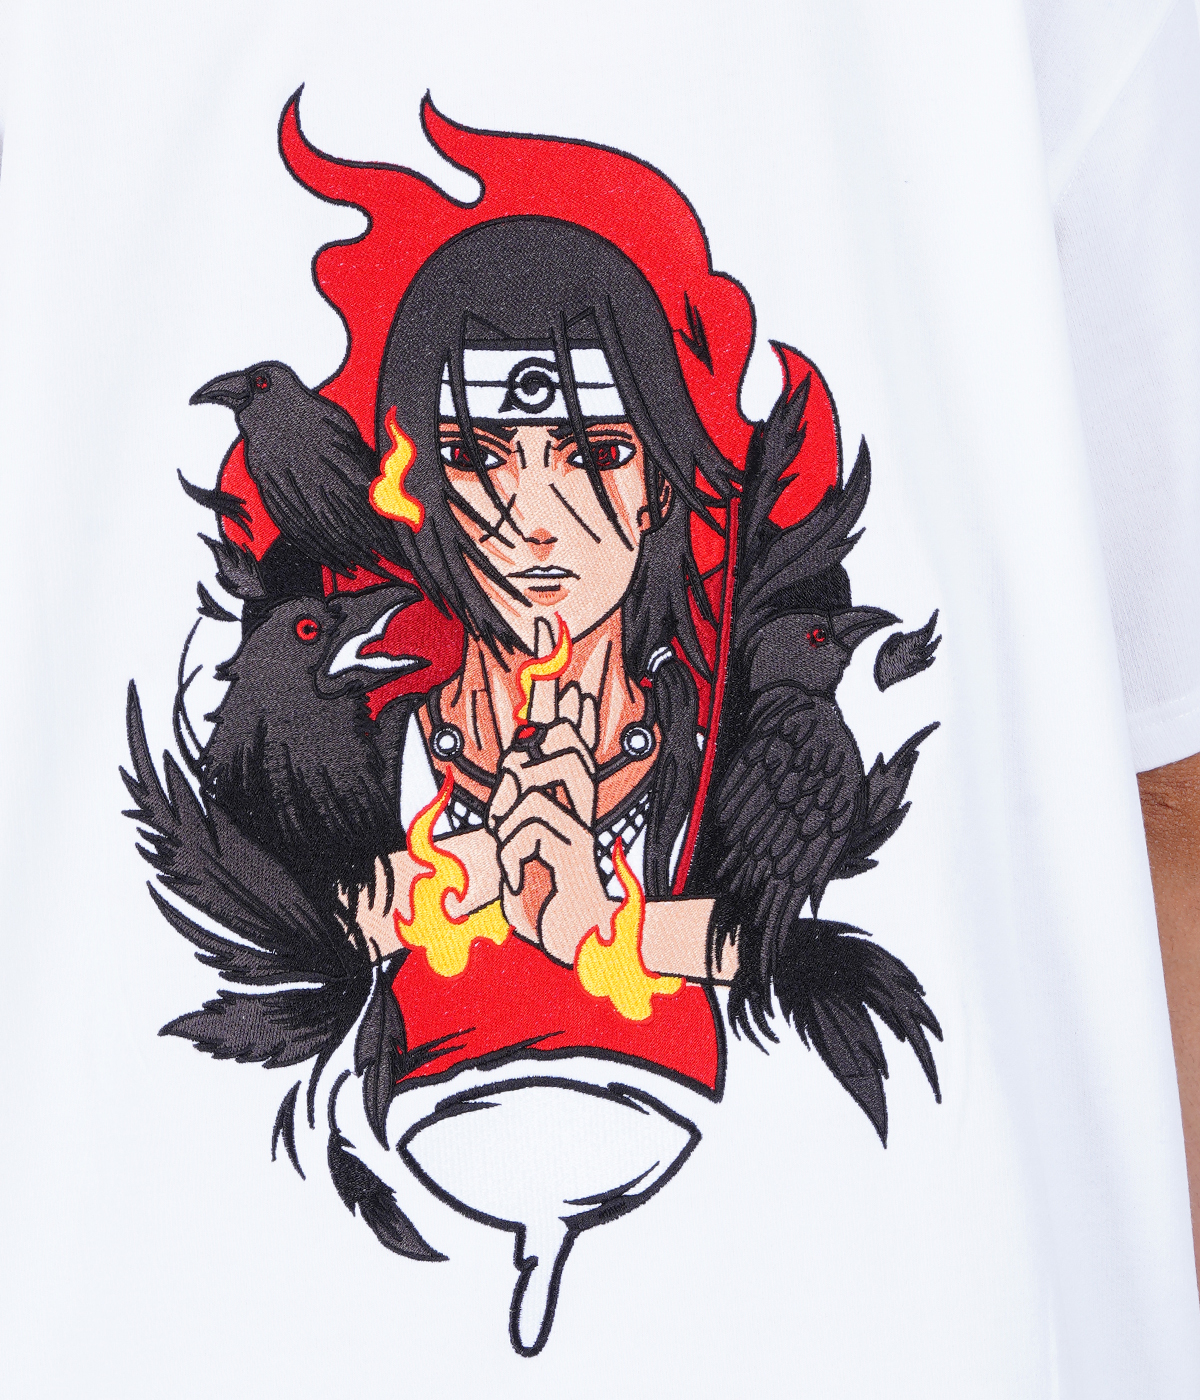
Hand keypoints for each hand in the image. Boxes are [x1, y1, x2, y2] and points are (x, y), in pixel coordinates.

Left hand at [486, 620, 611, 963]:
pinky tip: (522, 865)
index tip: (557, 664)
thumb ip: (510, 821)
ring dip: (514, 796)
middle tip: (554, 659)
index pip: (562, 745)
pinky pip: (531, 818)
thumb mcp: (514, 856)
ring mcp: (580, 826)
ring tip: (511, 826)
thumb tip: (502, 784)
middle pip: (564, 742)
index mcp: (562, 805)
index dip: (559, 706)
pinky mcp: (578, 848)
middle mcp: (576, 809)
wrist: (574, 944)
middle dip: (554, 707)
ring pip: (543, 774)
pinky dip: (513, 842)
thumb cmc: (545, 900)